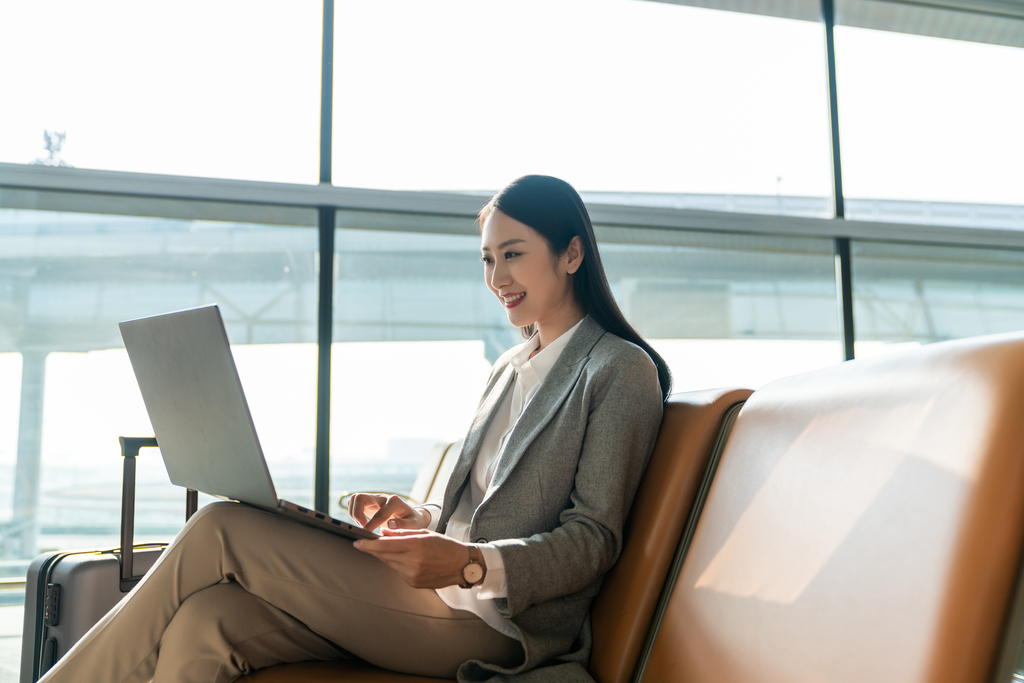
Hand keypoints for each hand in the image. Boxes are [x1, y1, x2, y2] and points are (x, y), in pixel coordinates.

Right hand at [347, 493, 429, 531]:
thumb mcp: (414, 524)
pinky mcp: (369, 503)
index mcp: (395, 502)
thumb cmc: (413, 521)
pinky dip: (353, 512)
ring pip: (355, 499)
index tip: (367, 534)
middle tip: (362, 527)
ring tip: (362, 525)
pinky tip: (361, 522)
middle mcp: (383, 497)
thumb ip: (404, 525)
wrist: (412, 516)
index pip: (379, 512)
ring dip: (354, 513)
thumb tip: (391, 524)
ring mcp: (375, 499)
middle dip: (357, 514)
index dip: (371, 524)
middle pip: (360, 498)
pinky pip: (354, 503)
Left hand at [353, 529, 473, 588]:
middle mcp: (413, 562)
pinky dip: (397, 564)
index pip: (386, 545)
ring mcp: (413, 575)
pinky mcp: (414, 583)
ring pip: (390, 564)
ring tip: (388, 549)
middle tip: (364, 544)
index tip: (357, 542)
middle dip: (373, 550)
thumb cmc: (445, 546)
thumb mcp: (425, 533)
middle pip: (384, 556)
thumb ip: (403, 532)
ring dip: (385, 556)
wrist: (462, 565)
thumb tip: (383, 532)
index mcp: (417, 546)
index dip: (369, 545)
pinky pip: (398, 572)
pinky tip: (404, 560)